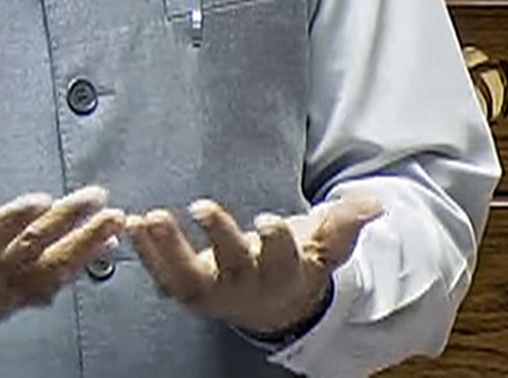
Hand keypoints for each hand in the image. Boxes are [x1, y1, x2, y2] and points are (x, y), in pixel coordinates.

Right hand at [0, 147, 124, 374]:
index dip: (14, 220)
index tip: (42, 199)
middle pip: (29, 252)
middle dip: (67, 224)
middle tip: (98, 199)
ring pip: (46, 272)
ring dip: (83, 247)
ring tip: (114, 223)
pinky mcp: (0, 308)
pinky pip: (43, 290)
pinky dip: (74, 271)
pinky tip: (100, 254)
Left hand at [126, 194, 382, 336]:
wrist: (276, 304)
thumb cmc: (300, 263)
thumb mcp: (326, 244)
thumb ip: (347, 223)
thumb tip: (377, 204)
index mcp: (284, 272)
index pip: (282, 256)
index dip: (275, 239)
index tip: (268, 220)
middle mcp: (247, 285)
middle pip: (233, 265)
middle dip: (218, 236)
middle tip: (201, 206)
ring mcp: (215, 291)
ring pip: (189, 277)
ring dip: (166, 248)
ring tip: (149, 218)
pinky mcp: (189, 290)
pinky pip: (163, 276)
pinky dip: (144, 253)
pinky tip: (130, 226)